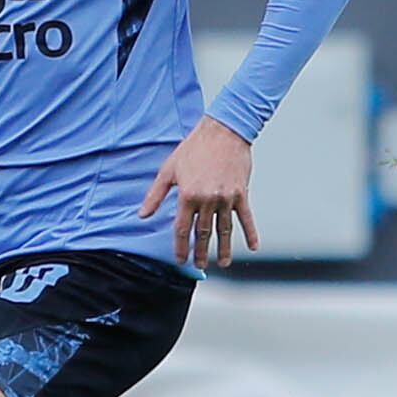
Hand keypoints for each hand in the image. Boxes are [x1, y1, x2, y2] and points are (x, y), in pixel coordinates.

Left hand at [139, 116, 257, 267]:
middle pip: (203, 232)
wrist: (223, 131)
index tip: (180, 259)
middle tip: (200, 265)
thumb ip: (155, 195)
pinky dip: (251, 233)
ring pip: (224, 229)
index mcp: (188, 195)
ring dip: (224, 249)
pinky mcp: (241, 193)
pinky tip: (253, 247)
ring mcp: (226, 198)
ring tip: (223, 263)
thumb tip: (143, 215)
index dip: (180, 246)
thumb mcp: (169, 169)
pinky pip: (246, 217)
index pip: (182, 228)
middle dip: (201, 251)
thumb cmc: (194, 148)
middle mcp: (207, 199)